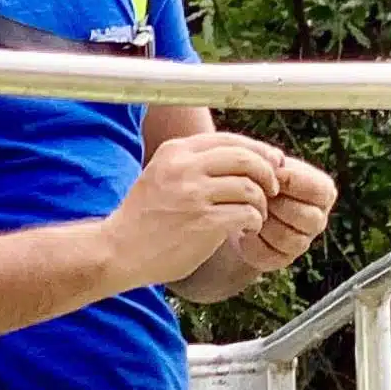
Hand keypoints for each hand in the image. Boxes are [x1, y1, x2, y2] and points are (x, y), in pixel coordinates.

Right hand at [104, 132, 277, 291]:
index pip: (230, 139)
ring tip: (256, 215)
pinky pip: (246, 213)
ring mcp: (193, 194)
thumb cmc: (145, 218)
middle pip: (245, 158)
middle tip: (272, 190)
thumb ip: (195, 163)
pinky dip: (255, 221)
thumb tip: (243, 153)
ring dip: (262, 203)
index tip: (272, 164)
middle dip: (267, 173)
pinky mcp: (202, 222)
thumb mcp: (163, 174)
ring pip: (250, 186)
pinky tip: (247, 228)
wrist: (118, 250)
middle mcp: (184, 167)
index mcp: (176, 151)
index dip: (258, 151)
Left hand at [231, 151, 336, 277]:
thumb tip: (275, 159)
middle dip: (276, 205)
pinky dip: (252, 241)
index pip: (317, 189)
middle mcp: (319, 219)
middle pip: (307, 218)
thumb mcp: (267, 164)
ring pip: (288, 238)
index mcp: (323, 191)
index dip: (290, 181)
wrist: (240, 205)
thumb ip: (272, 158)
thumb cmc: (259, 179)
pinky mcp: (281, 259)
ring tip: (250, 210)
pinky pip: (270, 254)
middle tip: (257, 195)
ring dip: (264, 223)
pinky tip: (245, 228)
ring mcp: (303, 242)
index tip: (270, 175)